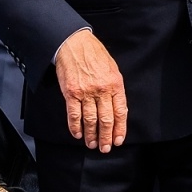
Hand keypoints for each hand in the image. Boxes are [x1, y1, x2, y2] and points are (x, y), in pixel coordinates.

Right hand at [54, 28, 128, 151]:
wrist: (75, 43)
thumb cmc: (95, 55)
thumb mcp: (112, 69)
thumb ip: (115, 89)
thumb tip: (118, 109)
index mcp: (115, 84)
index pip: (120, 112)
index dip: (120, 129)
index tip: (118, 140)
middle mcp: (102, 89)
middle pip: (106, 119)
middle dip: (106, 137)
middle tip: (105, 148)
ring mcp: (86, 92)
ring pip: (90, 120)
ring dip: (91, 135)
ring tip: (91, 144)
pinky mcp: (71, 93)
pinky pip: (74, 114)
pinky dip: (75, 127)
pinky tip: (78, 134)